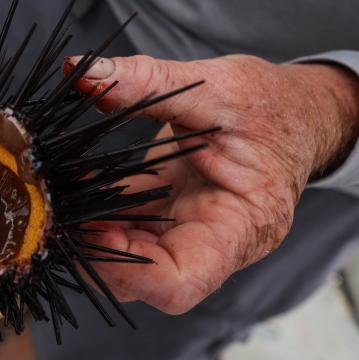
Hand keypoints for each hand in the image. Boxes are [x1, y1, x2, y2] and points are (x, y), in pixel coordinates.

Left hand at [74, 54, 358, 313]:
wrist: (298, 112)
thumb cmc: (272, 105)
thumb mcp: (216, 85)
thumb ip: (147, 81)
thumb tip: (83, 75)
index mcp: (241, 226)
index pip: (180, 284)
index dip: (127, 272)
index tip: (92, 230)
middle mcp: (213, 243)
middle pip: (143, 278)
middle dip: (97, 250)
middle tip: (61, 210)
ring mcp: (188, 232)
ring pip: (128, 254)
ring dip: (90, 229)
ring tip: (60, 192)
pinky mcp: (168, 215)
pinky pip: (127, 225)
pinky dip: (97, 209)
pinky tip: (73, 182)